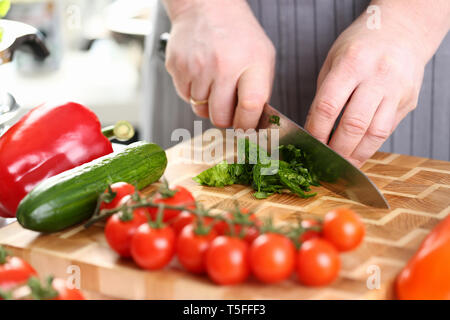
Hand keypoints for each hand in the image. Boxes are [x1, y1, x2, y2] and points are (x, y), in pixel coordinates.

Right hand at [164, 0, 274, 128]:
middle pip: (220, 117)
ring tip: (214, 81)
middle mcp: (222, 66)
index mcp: (250, 63)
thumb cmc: (237, 33)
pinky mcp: (177, 67)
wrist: (205, 7)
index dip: (248, 124)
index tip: (247, 128)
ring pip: (200, 109)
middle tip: (228, 108)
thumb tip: (253, 122)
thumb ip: (260, 89)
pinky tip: (201, 73)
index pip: (250, 107)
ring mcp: (197, 67)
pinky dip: (193, 91)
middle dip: (225, 118)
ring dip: (207, 103)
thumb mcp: (262, 55)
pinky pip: (185, 96)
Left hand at [305, 2, 446, 166]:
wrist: (403, 31)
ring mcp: (396, 90)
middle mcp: (377, 77)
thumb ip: (324, 94)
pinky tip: (358, 152)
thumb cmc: (360, 46)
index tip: (309, 145)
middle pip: (353, 124)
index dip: (317, 131)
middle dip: (337, 150)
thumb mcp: (333, 61)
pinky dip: (370, 145)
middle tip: (324, 163)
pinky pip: (387, 130)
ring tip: (342, 165)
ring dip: (356, 154)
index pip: (328, 107)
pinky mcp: (408, 101)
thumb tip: (314, 129)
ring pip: (375, 133)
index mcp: (351, 64)